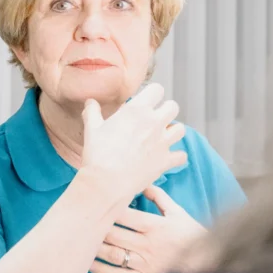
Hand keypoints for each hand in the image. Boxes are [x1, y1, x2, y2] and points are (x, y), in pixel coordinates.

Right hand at [80, 83, 186, 200]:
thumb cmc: (98, 154)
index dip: (152, 94)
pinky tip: (167, 156)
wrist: (106, 182)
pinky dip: (176, 156)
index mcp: (137, 110)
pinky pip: (181, 155)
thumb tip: (90, 102)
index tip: (146, 101)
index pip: (157, 90)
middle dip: (165, 110)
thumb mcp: (92, 128)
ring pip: (181, 129)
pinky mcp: (165, 161)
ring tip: (162, 136)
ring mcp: (162, 142)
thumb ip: (92, 111)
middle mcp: (154, 123)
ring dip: (173, 131)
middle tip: (154, 119)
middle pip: (173, 107)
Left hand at [90, 185, 207, 272]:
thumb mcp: (177, 210)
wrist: (208, 261)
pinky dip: (102, 270)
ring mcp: (146, 263)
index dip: (107, 209)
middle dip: (96, 226)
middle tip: (80, 219)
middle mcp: (148, 245)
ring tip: (80, 239)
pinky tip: (89, 263)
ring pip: (114, 254)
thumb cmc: (191, 233)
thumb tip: (142, 182)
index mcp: (155, 226)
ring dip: (96, 247)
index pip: (126, 215)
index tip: (92, 202)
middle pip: (115, 234)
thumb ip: (158, 196)